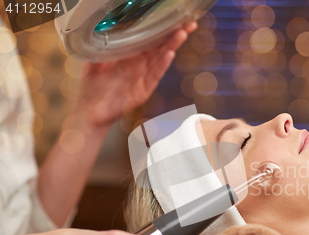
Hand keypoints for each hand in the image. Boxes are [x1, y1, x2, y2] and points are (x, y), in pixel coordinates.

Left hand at [73, 22, 197, 128]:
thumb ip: (100, 46)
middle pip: (160, 47)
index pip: (148, 40)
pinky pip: (155, 75)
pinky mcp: (143, 90)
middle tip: (188, 23)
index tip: (173, 19)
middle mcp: (139, 66)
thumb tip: (103, 27)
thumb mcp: (93, 62)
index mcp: (129, 56)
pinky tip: (169, 54)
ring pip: (160, 59)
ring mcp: (143, 78)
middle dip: (175, 35)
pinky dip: (162, 64)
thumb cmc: (92, 89)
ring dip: (171, 46)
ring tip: (181, 34)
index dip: (160, 29)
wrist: (89, 112)